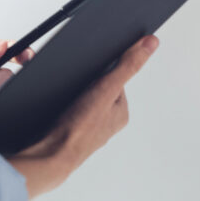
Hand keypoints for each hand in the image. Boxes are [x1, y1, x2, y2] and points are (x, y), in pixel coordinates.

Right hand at [8, 36, 158, 197]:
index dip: (102, 69)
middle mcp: (107, 122)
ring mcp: (87, 128)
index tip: (91, 69)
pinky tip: (54, 108)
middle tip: (73, 85)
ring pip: (79, 97)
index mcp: (121, 113)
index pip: (115, 77)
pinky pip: (65, 110)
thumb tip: (151, 43)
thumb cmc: (78, 129)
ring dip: (69, 92)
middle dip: (83, 80)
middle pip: (96, 86)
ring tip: (63, 99)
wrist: (48, 157)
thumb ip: (128, 65)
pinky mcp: (69, 132)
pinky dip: (59, 105)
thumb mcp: (107, 88)